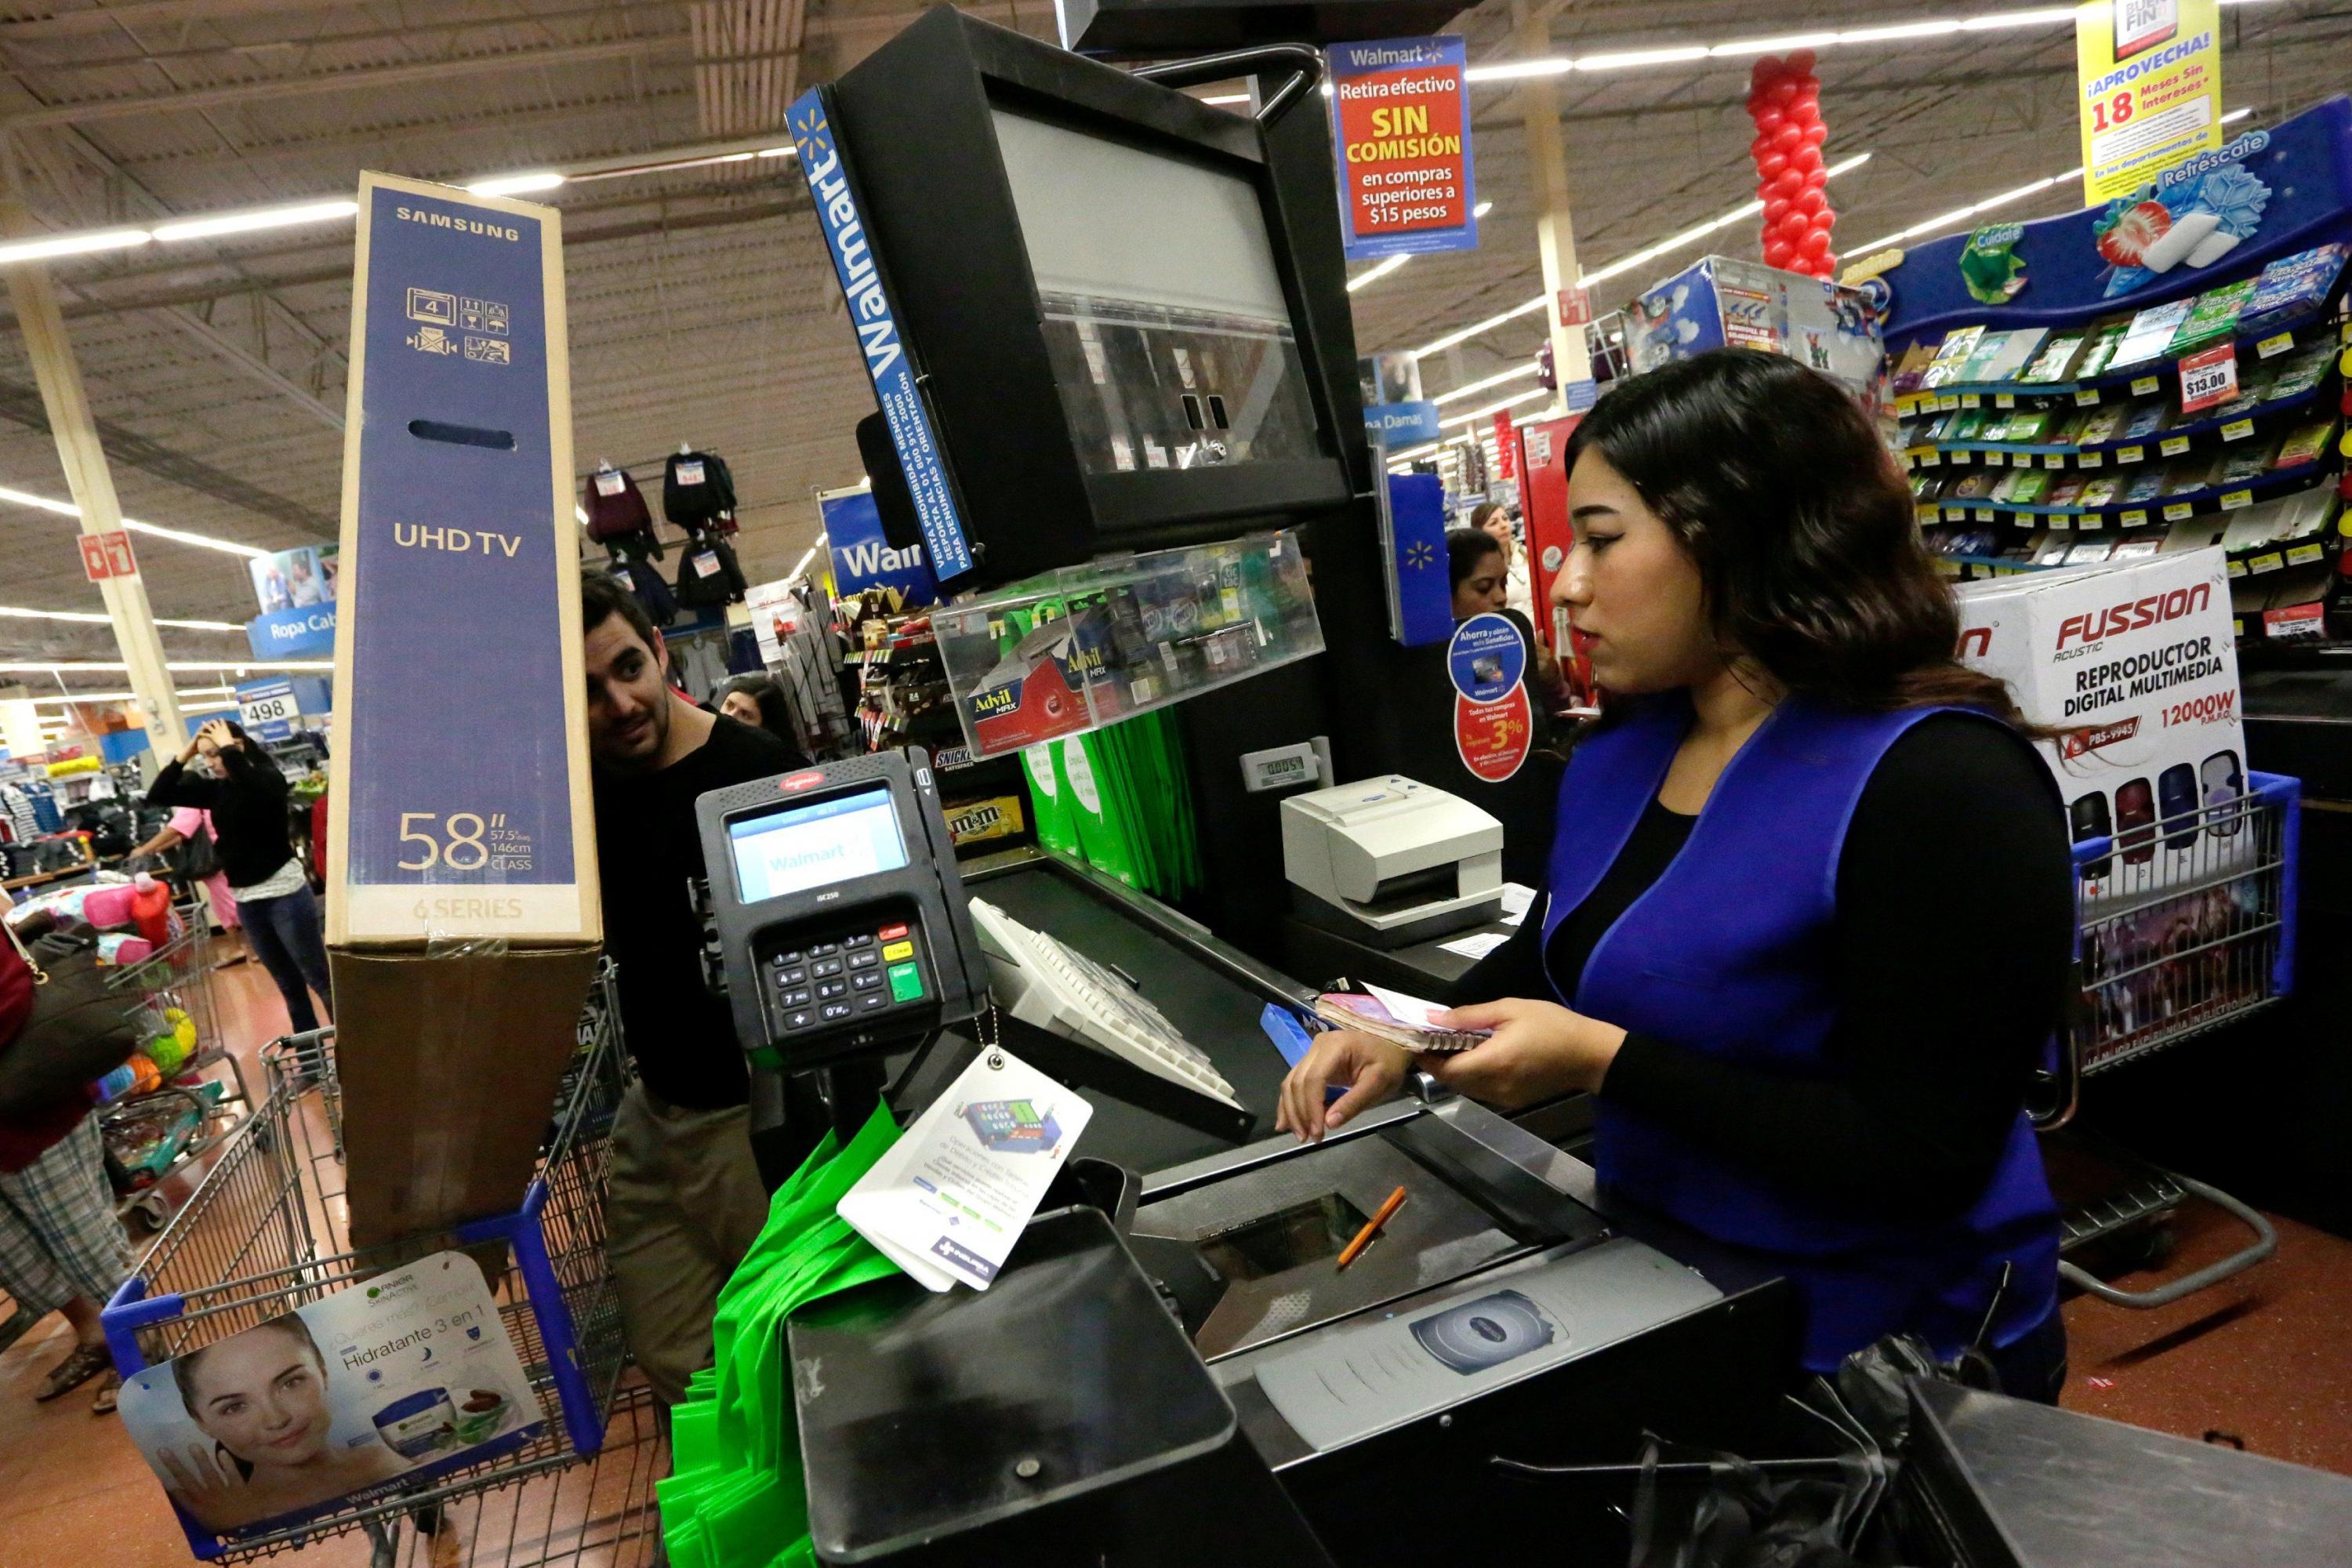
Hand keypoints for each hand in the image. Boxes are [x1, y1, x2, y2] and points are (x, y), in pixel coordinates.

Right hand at [161, 1443, 251, 1520]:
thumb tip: (177, 1489)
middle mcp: (206, 1498)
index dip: (168, 1481)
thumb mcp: (202, 1518)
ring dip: (201, 1460)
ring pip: (209, 1474)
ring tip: (192, 1446)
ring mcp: (222, 1491)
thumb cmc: (222, 1522)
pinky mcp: (238, 1487)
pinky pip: (232, 1474)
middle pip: (187, 1479)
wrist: (246, 1529)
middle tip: (164, 1450)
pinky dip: (227, 1464)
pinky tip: (221, 1452)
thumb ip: (191, 1505)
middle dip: (175, 1465)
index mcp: (197, 1507)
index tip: (158, 1468)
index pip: (179, 1493)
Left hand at [197, 720, 236, 751]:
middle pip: (215, 722)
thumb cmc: (232, 743)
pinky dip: (201, 733)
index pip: (223, 722)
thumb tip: (242, 741)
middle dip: (213, 721)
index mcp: (226, 729)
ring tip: (202, 722)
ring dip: (205, 724)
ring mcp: (215, 732)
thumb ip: (237, 740)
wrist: (228, 744)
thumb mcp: (235, 740)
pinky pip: (205, 734)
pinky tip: (198, 732)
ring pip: (209, 726)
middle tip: (211, 720)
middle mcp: (220, 728)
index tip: (221, 718)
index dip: (222, 720)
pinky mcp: (212, 736)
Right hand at [1276, 1029, 1413, 1142]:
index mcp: (1336, 1047)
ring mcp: (1312, 1052)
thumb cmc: (1388, 1062)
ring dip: (1292, 1111)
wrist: (1392, 1045)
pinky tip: (1287, 1122)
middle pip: (1297, 1082)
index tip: (1317, 1132)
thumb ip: (1354, 1103)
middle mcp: (1317, 1046)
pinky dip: (1291, 1103)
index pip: (1314, 1079)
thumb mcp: (1379, 1083)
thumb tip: (1329, 1123)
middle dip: (1300, 1113)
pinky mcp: (1312, 1061)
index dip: (1312, 1108)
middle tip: (1308, 1138)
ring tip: (1300, 1135)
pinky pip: (1295, 1082)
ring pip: (1291, 1083)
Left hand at [1420, 997, 1627, 1109]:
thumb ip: (1469, 1016)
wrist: (1590, 1055)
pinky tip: (1476, 1058)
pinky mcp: (1513, 1101)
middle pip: (1452, 1081)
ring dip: (1454, 1071)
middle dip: (1437, 1063)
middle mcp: (1494, 1086)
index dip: (1427, 1057)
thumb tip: (1433, 1018)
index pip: (1445, 1068)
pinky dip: (1471, 1077)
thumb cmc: (1553, 1025)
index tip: (1417, 1040)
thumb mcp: (1510, 1009)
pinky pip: (1481, 1091)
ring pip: (1465, 1088)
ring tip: (1452, 1046)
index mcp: (1493, 1062)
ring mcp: (1504, 1098)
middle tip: (1431, 1040)